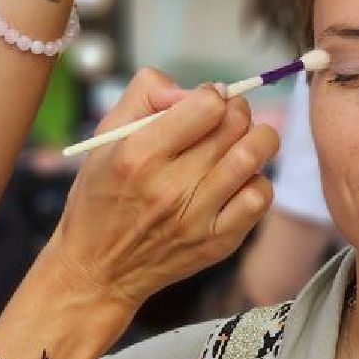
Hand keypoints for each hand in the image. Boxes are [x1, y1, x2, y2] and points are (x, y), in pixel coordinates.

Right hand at [47, 69, 278, 308]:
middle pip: (235, 125)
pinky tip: (237, 180)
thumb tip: (193, 90)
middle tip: (224, 119)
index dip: (211, 95)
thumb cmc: (100, 196)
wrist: (98, 269)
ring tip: (240, 142)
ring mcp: (197, 218)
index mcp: (138, 155)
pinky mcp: (217, 242)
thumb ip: (145, 94)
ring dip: (255, 139)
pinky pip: (260, 197)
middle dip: (235, 111)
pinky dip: (256, 180)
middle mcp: (169, 187)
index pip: (207, 106)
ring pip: (254, 156)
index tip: (204, 103)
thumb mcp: (104, 136)